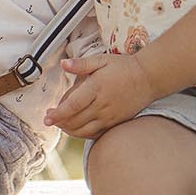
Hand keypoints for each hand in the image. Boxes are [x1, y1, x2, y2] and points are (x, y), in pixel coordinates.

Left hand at [44, 54, 158, 138]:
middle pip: (75, 121)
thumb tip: (64, 64)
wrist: (148, 78)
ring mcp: (110, 116)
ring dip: (69, 130)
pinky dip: (82, 134)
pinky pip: (95, 134)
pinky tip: (76, 128)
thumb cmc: (123, 67)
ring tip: (61, 123)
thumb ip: (81, 64)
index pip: (73, 105)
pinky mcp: (115, 123)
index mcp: (97, 88)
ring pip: (84, 130)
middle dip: (60, 122)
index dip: (58, 114)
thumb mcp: (101, 60)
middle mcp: (103, 105)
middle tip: (50, 117)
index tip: (47, 117)